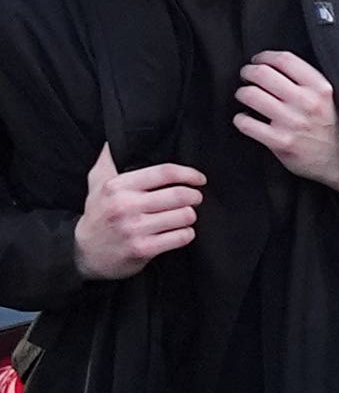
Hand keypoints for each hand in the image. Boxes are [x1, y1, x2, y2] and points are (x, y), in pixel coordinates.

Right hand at [67, 146, 199, 279]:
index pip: (164, 172)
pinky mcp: (143, 249)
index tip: (199, 178)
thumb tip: (115, 138)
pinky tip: (177, 232)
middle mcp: (125, 206)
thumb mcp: (97, 184)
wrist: (85, 253)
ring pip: (184, 216)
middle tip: (194, 198)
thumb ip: (109, 160)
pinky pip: (182, 236)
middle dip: (194, 196)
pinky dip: (185, 233)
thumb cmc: (98, 214)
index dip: (188, 174)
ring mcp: (134, 229)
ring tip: (183, 216)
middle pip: (180, 195)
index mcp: (116, 186)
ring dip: (189, 216)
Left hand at [230, 44, 338, 193]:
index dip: (264, 57)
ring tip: (246, 96)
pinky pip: (246, 123)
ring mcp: (291, 123)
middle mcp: (306, 102)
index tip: (259, 60)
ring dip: (242, 93)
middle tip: (247, 76)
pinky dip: (241, 119)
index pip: (284, 60)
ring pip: (249, 96)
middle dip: (248, 73)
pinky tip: (247, 120)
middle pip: (261, 74)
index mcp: (324, 87)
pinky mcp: (280, 142)